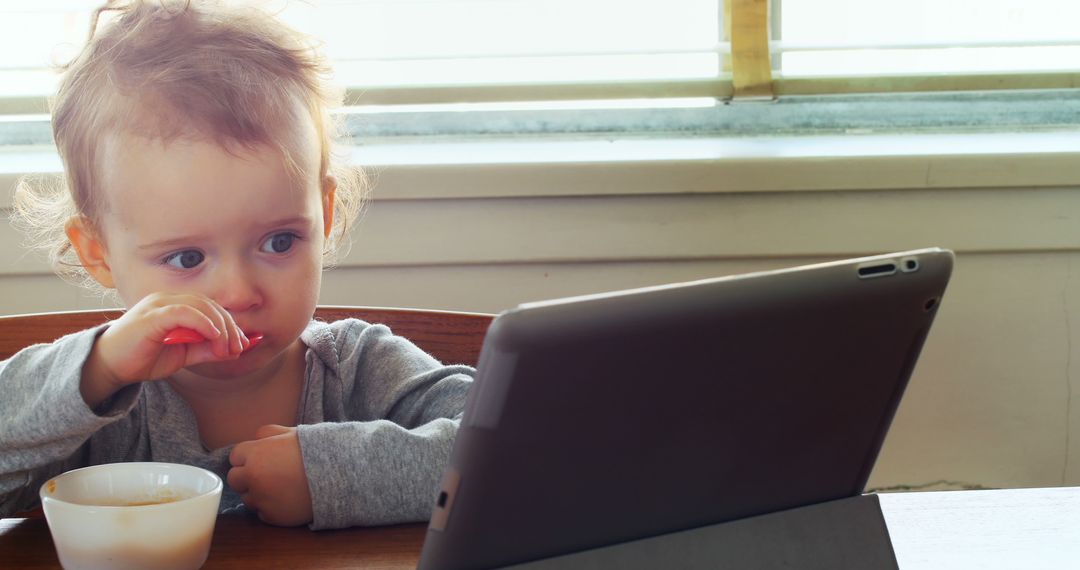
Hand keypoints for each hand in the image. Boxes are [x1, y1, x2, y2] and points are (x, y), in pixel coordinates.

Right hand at [81, 292, 249, 406]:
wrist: (109, 366)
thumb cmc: (142, 358)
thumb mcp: (182, 355)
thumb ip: (205, 349)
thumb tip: (233, 349)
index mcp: (175, 306)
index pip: (211, 308)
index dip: (230, 324)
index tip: (243, 345)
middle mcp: (167, 300)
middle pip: (209, 305)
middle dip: (229, 327)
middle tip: (238, 348)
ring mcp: (158, 305)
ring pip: (200, 306)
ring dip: (219, 327)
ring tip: (226, 347)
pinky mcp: (152, 315)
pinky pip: (182, 312)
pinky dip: (202, 322)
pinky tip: (213, 335)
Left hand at [228, 425, 313, 526]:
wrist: (338, 476)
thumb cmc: (316, 450)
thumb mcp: (292, 432)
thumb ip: (268, 433)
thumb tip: (256, 439)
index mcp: (255, 454)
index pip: (235, 457)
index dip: (248, 457)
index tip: (261, 459)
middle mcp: (253, 478)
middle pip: (234, 480)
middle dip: (247, 477)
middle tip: (267, 475)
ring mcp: (261, 499)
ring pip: (247, 498)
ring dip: (258, 493)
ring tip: (280, 488)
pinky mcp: (271, 516)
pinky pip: (262, 513)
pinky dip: (271, 507)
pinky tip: (287, 499)